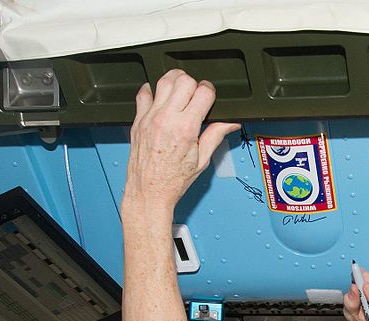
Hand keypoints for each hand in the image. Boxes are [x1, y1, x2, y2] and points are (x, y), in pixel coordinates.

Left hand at [123, 71, 239, 213]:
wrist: (149, 192)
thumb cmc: (173, 181)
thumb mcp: (202, 160)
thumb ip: (216, 135)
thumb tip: (230, 123)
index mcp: (186, 128)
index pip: (203, 92)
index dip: (210, 92)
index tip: (209, 98)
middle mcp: (167, 119)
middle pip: (184, 80)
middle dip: (194, 84)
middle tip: (195, 96)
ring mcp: (150, 117)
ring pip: (164, 80)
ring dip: (175, 80)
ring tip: (180, 90)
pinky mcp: (138, 120)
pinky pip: (143, 93)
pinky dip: (152, 90)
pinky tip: (159, 98)